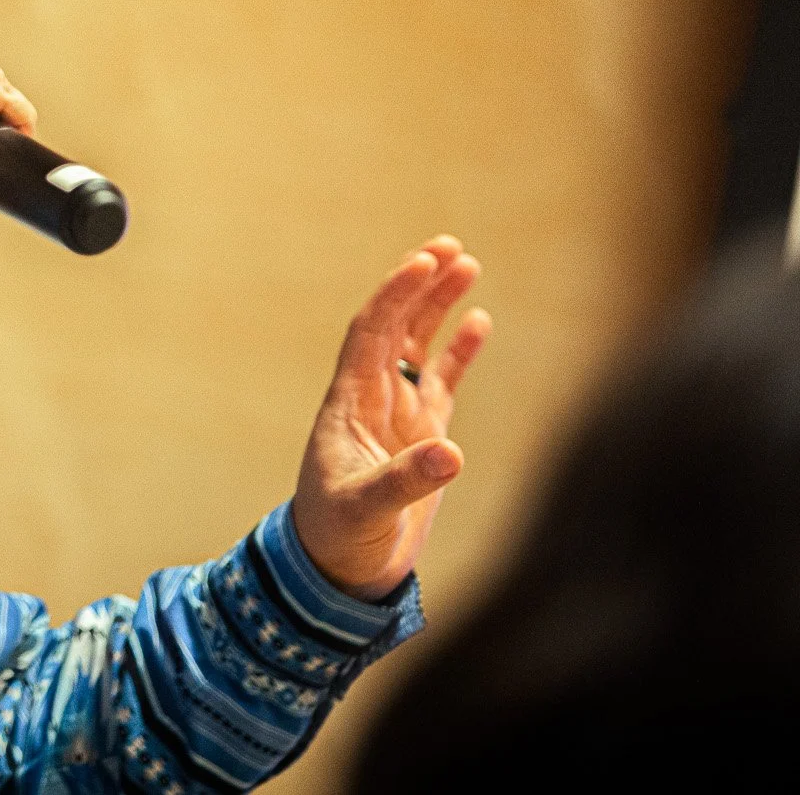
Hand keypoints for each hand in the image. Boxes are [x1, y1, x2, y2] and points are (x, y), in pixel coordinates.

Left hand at [290, 236, 490, 600]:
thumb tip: (451, 454)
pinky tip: (480, 320)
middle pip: (396, 326)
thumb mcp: (366, 509)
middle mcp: (372, 399)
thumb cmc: (338, 537)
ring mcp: (399, 414)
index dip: (394, 296)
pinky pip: (442, 380)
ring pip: (420, 346)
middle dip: (419, 286)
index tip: (422, 262)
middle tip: (449, 246)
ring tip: (468, 264)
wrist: (339, 571)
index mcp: (349, 403)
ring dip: (439, 306)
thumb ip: (406, 482)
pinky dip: (459, 351)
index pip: (372, 333)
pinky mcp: (423, 436)